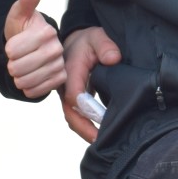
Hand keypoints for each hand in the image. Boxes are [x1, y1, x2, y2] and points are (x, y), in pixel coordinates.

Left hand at [3, 0, 64, 97]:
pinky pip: (33, 91)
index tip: (15, 44)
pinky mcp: (59, 81)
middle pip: (18, 67)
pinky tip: (30, 77)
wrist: (30, 48)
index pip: (13, 50)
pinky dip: (27, 87)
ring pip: (25, 81)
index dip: (8, 49)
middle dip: (12, 64)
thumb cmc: (23, 29)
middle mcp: (57, 49)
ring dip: (18, 77)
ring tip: (23, 68)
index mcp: (47, 31)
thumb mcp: (20, 13)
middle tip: (17, 58)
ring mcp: (59, 66)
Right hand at [59, 27, 119, 143]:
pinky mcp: (72, 100)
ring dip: (84, 130)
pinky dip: (86, 126)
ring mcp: (66, 95)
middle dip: (83, 128)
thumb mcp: (96, 36)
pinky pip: (76, 115)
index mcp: (69, 71)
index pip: (73, 94)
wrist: (73, 42)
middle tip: (99, 141)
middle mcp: (64, 86)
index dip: (85, 108)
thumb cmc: (86, 41)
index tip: (101, 119)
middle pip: (69, 111)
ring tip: (101, 142)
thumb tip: (113, 59)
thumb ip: (105, 45)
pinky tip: (100, 134)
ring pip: (72, 116)